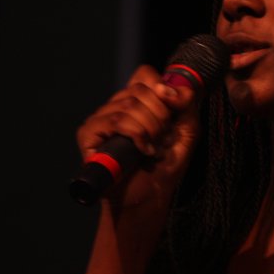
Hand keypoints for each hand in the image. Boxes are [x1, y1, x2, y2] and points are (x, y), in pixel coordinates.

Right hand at [75, 64, 199, 210]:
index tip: (172, 108)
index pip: (144, 75)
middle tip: (162, 138)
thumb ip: (186, 103)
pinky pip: (115, 121)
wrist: (148, 198)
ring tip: (152, 148)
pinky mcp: (88, 134)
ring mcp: (99, 119)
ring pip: (129, 105)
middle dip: (160, 116)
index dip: (161, 87)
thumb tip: (170, 87)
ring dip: (150, 129)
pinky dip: (136, 135)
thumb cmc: (164, 167)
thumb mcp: (186, 131)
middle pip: (140, 89)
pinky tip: (141, 151)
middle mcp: (115, 106)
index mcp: (136, 101)